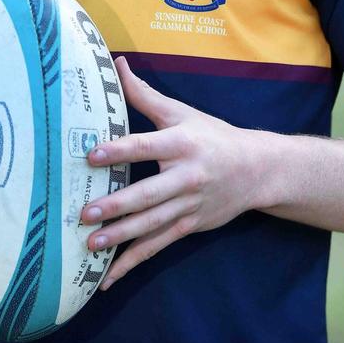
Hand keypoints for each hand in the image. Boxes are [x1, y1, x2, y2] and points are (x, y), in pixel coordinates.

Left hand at [81, 56, 258, 288]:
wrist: (257, 169)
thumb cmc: (212, 135)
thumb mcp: (181, 112)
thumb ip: (145, 95)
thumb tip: (117, 64)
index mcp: (182, 143)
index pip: (146, 146)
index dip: (119, 150)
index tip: (92, 155)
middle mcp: (186, 176)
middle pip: (148, 193)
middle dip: (117, 205)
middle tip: (86, 213)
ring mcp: (189, 205)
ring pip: (152, 224)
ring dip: (121, 237)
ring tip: (91, 244)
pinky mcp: (189, 226)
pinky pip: (158, 246)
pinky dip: (133, 262)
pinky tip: (108, 278)